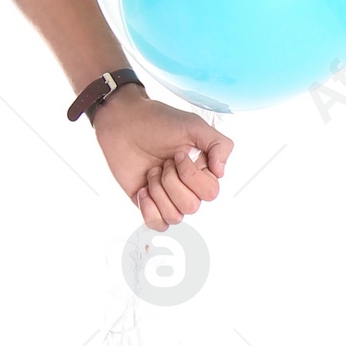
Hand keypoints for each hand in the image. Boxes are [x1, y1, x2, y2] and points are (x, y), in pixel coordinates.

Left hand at [90, 89, 232, 230]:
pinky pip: (157, 224)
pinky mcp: (148, 203)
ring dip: (159, 191)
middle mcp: (188, 186)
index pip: (210, 192)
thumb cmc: (157, 122)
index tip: (178, 154)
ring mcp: (168, 196)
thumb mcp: (194, 125)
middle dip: (171, 182)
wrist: (124, 123)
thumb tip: (221, 172)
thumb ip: (219, 145)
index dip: (191, 176)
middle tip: (163, 163)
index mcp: (202, 170)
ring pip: (175, 216)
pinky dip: (149, 209)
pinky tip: (143, 190)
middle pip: (192, 207)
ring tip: (152, 172)